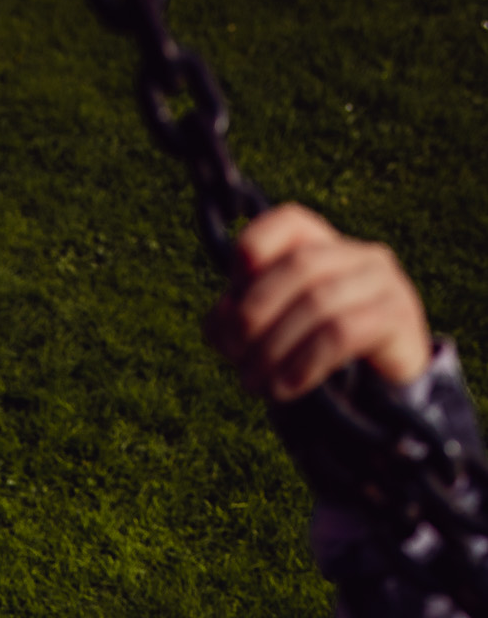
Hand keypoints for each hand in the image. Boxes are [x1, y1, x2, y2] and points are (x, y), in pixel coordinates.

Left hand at [204, 203, 431, 402]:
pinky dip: (303, 364)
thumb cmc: (319, 360)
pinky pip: (341, 334)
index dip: (252, 247)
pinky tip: (285, 388)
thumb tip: (221, 319)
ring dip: (273, 349)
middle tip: (235, 357)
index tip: (231, 294)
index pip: (289, 221)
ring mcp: (383, 284)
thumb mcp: (276, 334)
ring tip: (255, 383)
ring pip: (317, 302)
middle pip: (298, 265)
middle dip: (253, 314)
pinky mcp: (396, 320)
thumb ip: (241, 319)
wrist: (384, 395)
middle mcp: (358, 256)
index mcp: (326, 248)